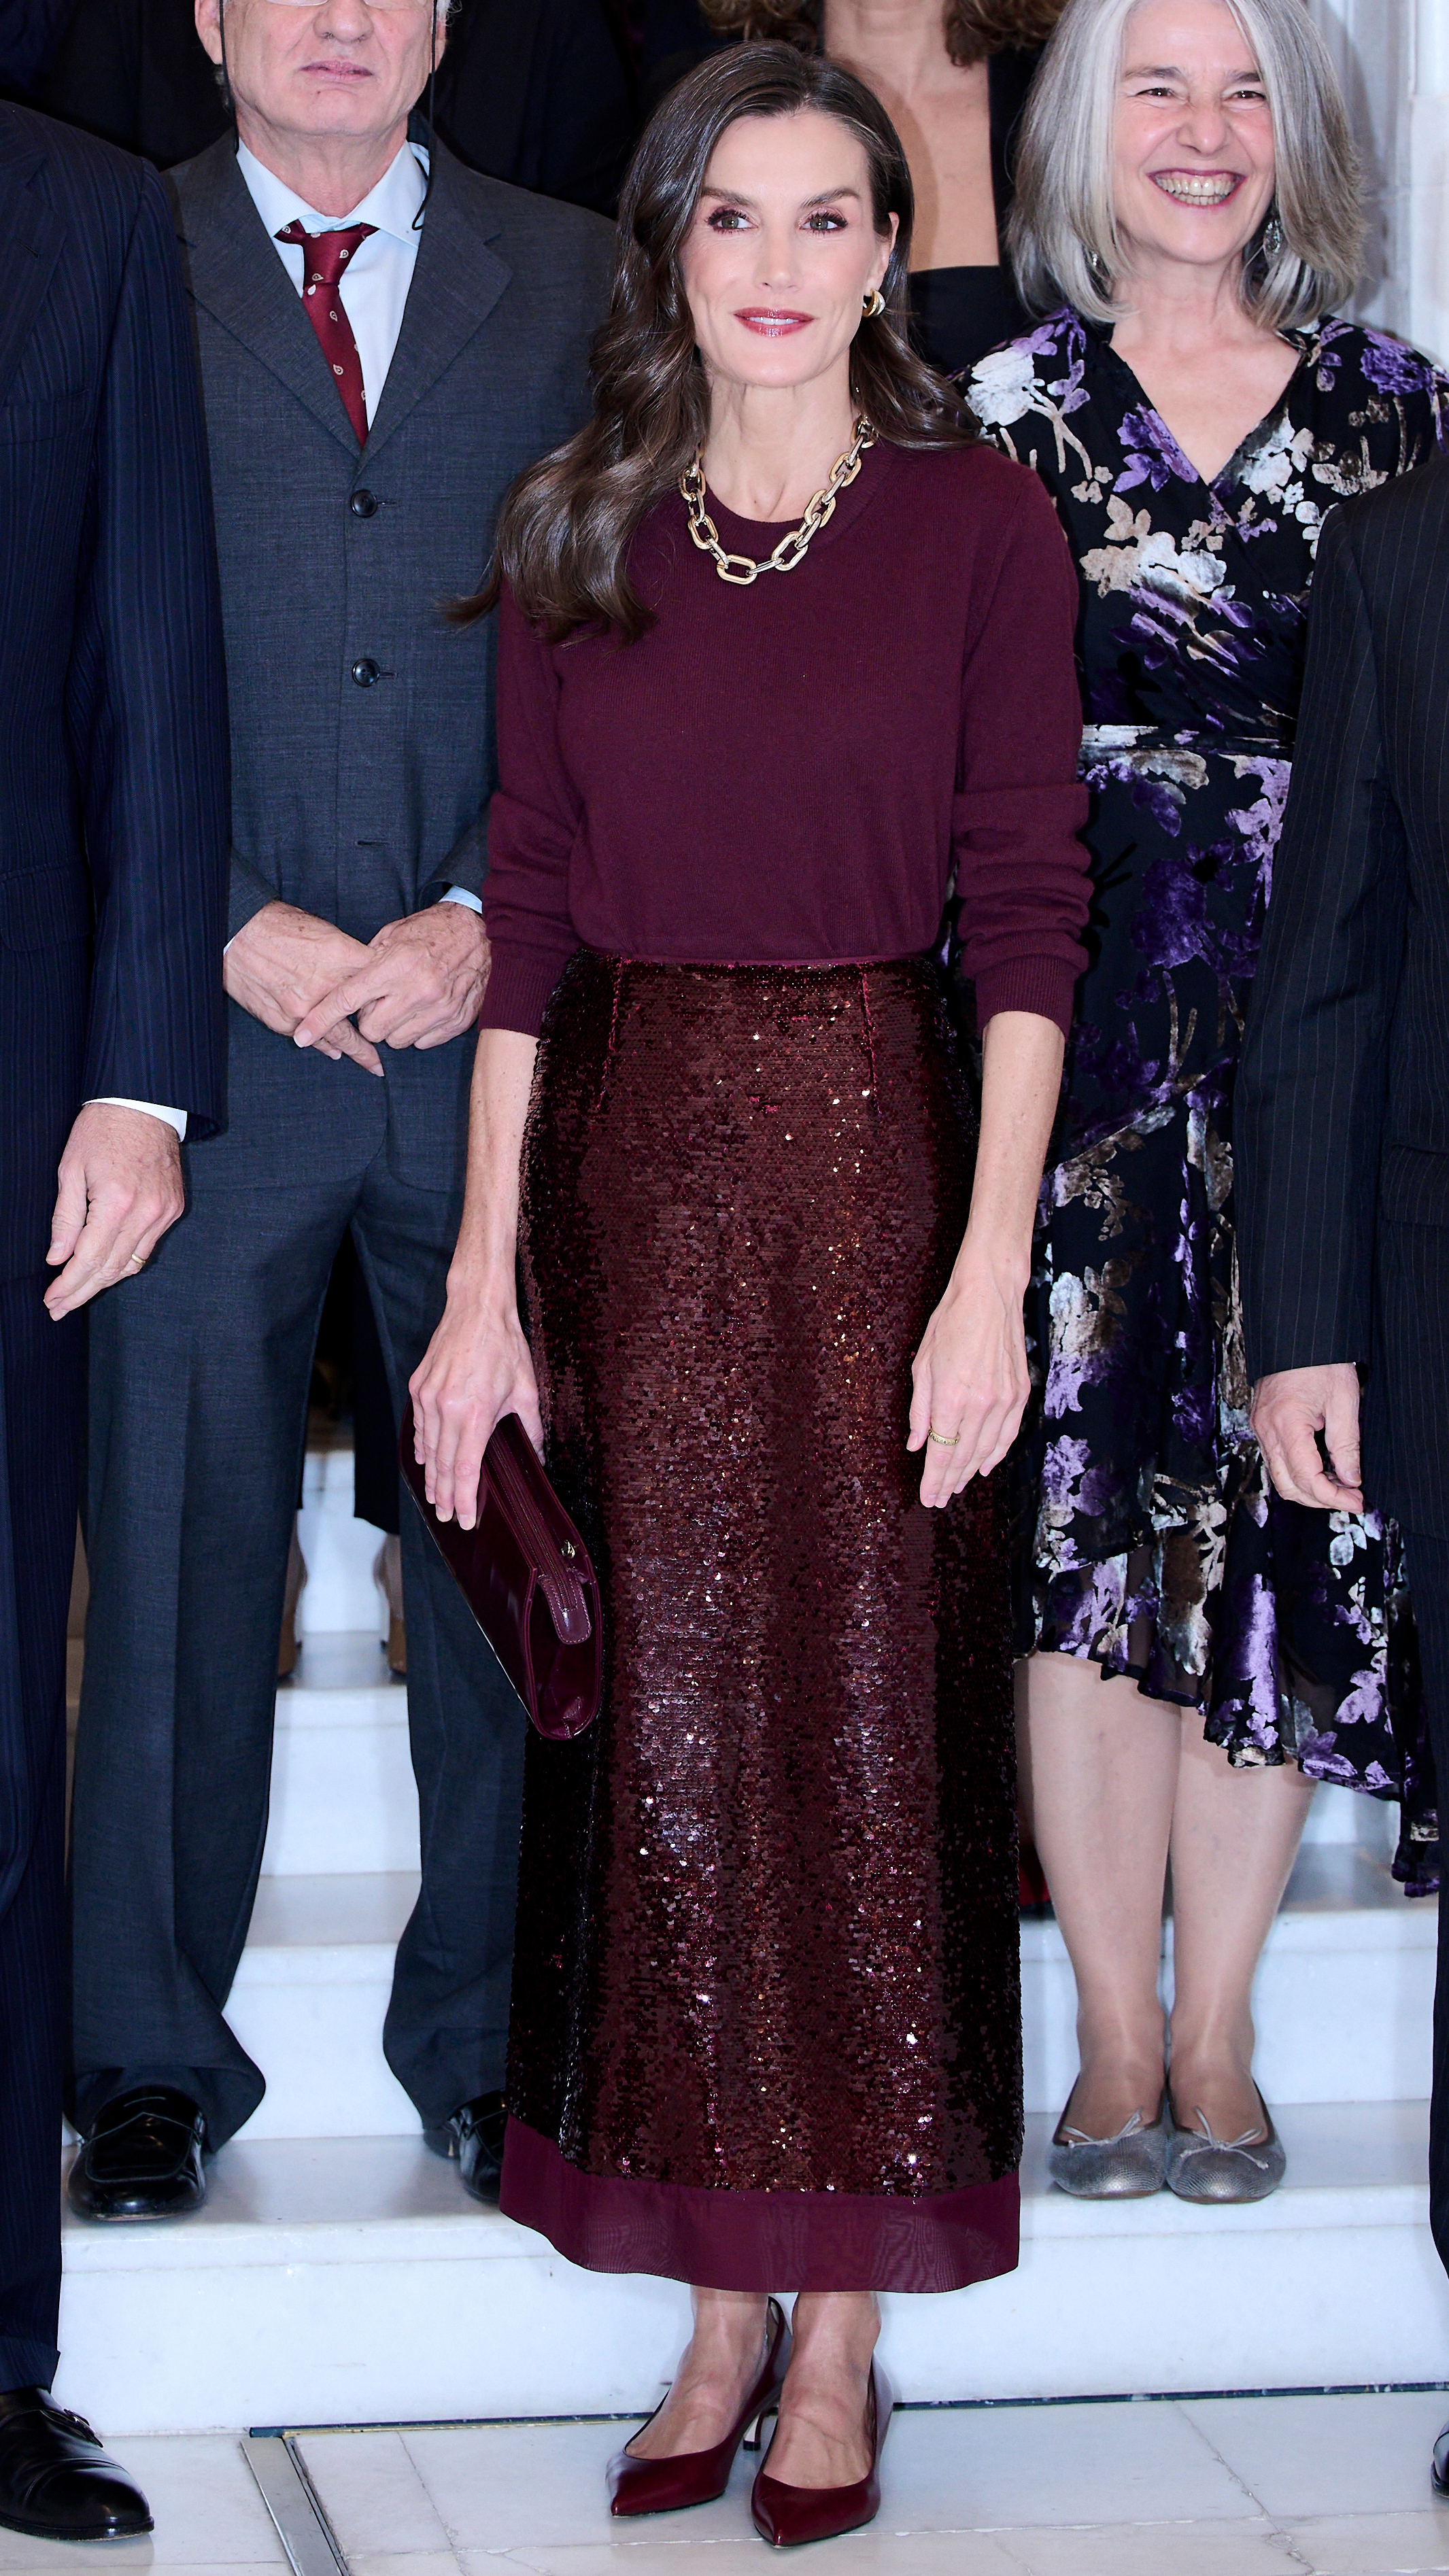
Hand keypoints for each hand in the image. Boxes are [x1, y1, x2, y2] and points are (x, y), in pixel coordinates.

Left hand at [44, 1103, 184, 1318]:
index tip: (52, 1300)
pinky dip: (125, 1263)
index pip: (88, 1259)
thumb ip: (65, 1217)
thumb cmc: (101, 1130)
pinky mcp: (174, 1209)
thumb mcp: (70, 1169)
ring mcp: (164, 1213)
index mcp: (116, 1202)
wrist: (145, 1104)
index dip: (68, 1285)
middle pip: (110, 1269)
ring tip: (77, 1294)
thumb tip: (58, 1258)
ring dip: (103, 1283)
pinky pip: (147, 1248)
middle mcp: (145, 1213)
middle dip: (81, 1292)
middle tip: (59, 1308)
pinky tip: (106, 1270)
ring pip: (132, 1264)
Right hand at [224, 902, 383, 1073]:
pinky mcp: (284, 1020)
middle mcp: (327, 987)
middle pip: (363, 1020)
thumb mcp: (326, 932)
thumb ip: (350, 956)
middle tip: (385, 1061)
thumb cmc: (280, 926)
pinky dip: (323, 1044)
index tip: (401, 1010)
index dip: (390, 998)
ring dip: (354, 1051)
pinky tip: (333, 1049)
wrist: (237, 933)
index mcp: (342, 959)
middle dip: (377, 1040)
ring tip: (369, 1063)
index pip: (379, 985)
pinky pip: (310, 1039)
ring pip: (338, 1038)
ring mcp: (305, 1008)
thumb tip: (369, 977)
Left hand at [293, 906, 488, 1056]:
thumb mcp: (392, 936)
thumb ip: (367, 963)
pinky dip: (418, 1030)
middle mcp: (418, 989)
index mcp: (395, 964)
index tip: (301, 1035)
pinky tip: (424, 1009)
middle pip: (371, 1030)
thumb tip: (343, 988)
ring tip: (405, 1004)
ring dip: (394, 1027)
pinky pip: (423, 1042)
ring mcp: (440, 1007)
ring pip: (397, 1040)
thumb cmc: (431, 931)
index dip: (321, 1019)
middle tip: (380, 1002)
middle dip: (369, 1020)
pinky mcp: (456, 1019)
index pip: (348, 999)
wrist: (480, 931)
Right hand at [408, 1275, 542, 1530]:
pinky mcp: (418, 1387)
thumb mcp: (527, 1390)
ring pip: (427, 1449)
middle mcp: (446, 1409)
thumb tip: (538, 1458)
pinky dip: (423, 1448)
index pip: (465, 1470)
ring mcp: (428, 1398)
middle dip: (445, 1496)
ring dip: (432, 1477)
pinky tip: (427, 1462)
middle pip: (442, 1466)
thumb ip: (531, 1429)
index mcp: (475, 1414)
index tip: (464, 1520)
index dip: (464, 1500)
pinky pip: (419, 1427)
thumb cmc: (504, 1347)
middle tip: (447, 1517)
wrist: (476, 1308)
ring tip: (436, 1497)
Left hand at [907, 1238, 1029, 1507]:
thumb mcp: (922, 1364)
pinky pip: (1008, 1435)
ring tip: (957, 1487)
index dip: (933, 1480)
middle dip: (949, 1482)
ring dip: (970, 1472)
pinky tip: (985, 1466)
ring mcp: (1004, 1400)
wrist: (990, 1295)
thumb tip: (916, 1443)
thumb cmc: (950, 1323)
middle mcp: (980, 1404)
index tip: (927, 1496)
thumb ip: (919, 1409)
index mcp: (950, 1398)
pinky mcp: (1020, 1394)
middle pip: (963, 1457)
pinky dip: (996, 1454)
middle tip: (939, 1498)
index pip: (940, 1453)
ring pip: (986, 1451)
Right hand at [1252, 1362, 1363, 1511]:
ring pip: (1279, 1476)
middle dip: (1320, 1499)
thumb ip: (1347, 1445)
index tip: (1357, 1501)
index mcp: (1286, 1425)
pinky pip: (1276, 1459)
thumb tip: (1351, 1479)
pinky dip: (1298, 1471)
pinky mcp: (1262, 1423)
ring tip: (1339, 1484)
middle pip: (1288, 1485)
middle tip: (1350, 1498)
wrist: (1297, 1334)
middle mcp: (1266, 1430)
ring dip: (1308, 1488)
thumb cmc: (1321, 1361)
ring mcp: (1260, 1427)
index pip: (1307, 1478)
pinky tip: (1322, 1468)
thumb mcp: (1344, 1401)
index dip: (1333, 1497)